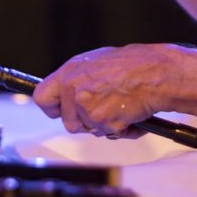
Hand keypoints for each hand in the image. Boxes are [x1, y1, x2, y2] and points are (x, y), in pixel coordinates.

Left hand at [33, 44, 180, 136]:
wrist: (154, 73)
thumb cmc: (131, 65)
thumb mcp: (95, 62)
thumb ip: (78, 79)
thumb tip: (67, 93)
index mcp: (70, 72)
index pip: (42, 97)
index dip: (52, 109)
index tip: (60, 112)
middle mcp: (73, 89)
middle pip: (68, 122)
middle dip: (85, 122)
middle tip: (103, 109)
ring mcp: (87, 106)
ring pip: (89, 130)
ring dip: (104, 125)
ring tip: (119, 107)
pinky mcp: (102, 120)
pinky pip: (108, 134)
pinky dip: (121, 129)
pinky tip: (130, 114)